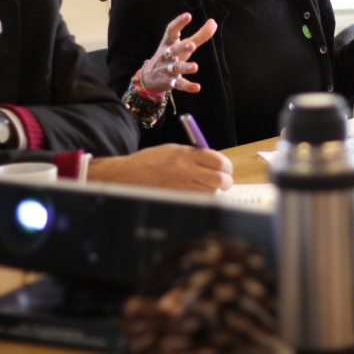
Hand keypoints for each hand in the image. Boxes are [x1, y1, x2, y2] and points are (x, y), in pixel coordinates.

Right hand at [88, 144, 233, 193]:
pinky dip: (201, 200)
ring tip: (205, 188)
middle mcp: (187, 171)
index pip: (219, 161)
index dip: (226, 166)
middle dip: (225, 181)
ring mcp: (182, 188)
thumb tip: (215, 162)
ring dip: (213, 191)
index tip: (226, 168)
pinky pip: (198, 202)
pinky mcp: (177, 200)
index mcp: (187, 155)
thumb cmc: (150, 162)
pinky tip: (195, 195)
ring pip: (212, 193)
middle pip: (221, 179)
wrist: (127, 176)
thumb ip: (195, 155)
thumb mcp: (173, 150)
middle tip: (223, 181)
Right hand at [142, 13, 216, 92]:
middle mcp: (166, 55)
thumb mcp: (183, 44)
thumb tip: (214, 22)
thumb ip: (200, 35)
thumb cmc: (170, 55)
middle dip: (182, 47)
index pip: (172, 31)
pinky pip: (180, 84)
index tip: (188, 16)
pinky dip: (188, 87)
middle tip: (192, 45)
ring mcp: (167, 69)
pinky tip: (197, 87)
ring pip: (176, 68)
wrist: (149, 78)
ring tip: (195, 67)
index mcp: (169, 42)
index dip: (179, 23)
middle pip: (173, 50)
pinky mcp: (171, 82)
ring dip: (185, 67)